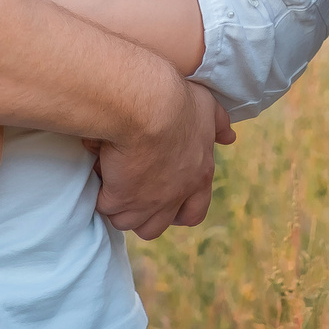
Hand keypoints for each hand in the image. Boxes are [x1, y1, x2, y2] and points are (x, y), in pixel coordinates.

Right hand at [91, 79, 228, 238]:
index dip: (178, 212)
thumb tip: (229, 137)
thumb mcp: (206, 106)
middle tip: (130, 193)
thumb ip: (218, 123)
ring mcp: (147, 201)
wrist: (147, 106)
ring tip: (109, 181)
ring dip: (118, 206)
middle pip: (155, 227)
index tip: (164, 200)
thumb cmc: (177, 101)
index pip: (194, 213)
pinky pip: (105, 206)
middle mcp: (175, 196)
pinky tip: (98, 171)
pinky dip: (99, 193)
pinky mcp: (121, 198)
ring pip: (127, 221)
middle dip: (141, 216)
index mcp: (199, 176)